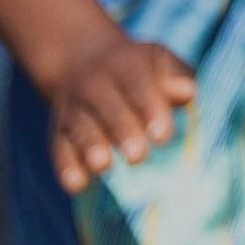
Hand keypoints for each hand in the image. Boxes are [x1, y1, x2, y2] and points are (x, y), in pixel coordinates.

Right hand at [42, 22, 194, 193]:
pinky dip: (66, 167)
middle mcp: (95, 85)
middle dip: (122, 131)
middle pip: (108, 108)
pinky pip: (59, 148)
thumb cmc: (137, 70)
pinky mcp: (58, 131)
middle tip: (138, 157)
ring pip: (81, 128)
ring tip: (103, 166)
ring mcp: (74, 108)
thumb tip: (186, 92)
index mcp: (125, 65)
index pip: (138, 85)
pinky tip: (77, 185)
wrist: (79, 59)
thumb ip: (176, 76)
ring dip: (91, 148)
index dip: (149, 108)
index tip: (162, 135)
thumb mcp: (160, 61)